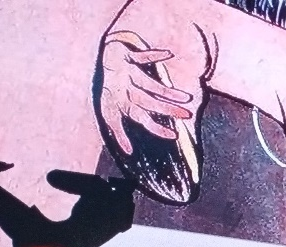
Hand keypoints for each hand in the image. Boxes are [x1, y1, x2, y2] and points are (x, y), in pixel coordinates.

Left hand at [99, 36, 193, 153]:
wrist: (98, 61)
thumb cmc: (110, 90)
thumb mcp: (109, 112)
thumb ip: (118, 132)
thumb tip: (128, 152)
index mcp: (123, 104)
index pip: (141, 118)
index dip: (156, 128)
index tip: (174, 135)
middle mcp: (125, 89)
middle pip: (147, 101)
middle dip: (167, 109)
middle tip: (187, 115)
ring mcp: (127, 73)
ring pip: (148, 83)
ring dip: (167, 90)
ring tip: (186, 98)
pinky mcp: (128, 57)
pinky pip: (142, 56)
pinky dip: (154, 55)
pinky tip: (169, 55)